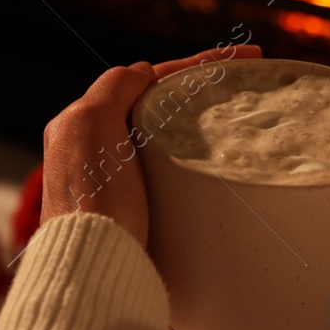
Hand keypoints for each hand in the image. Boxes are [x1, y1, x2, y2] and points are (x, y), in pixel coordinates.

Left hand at [40, 46, 262, 243]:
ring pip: (164, 137)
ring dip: (201, 124)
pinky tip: (219, 163)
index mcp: (80, 126)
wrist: (95, 271)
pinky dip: (196, 159)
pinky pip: (169, 172)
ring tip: (242, 117)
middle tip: (249, 83)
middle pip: (156, 105)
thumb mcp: (91, 125)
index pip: (145, 79)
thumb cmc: (94, 201)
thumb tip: (143, 71)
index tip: (246, 59)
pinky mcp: (136, 214)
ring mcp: (115, 183)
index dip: (196, 65)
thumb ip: (114, 87)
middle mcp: (93, 151)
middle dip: (201, 90)